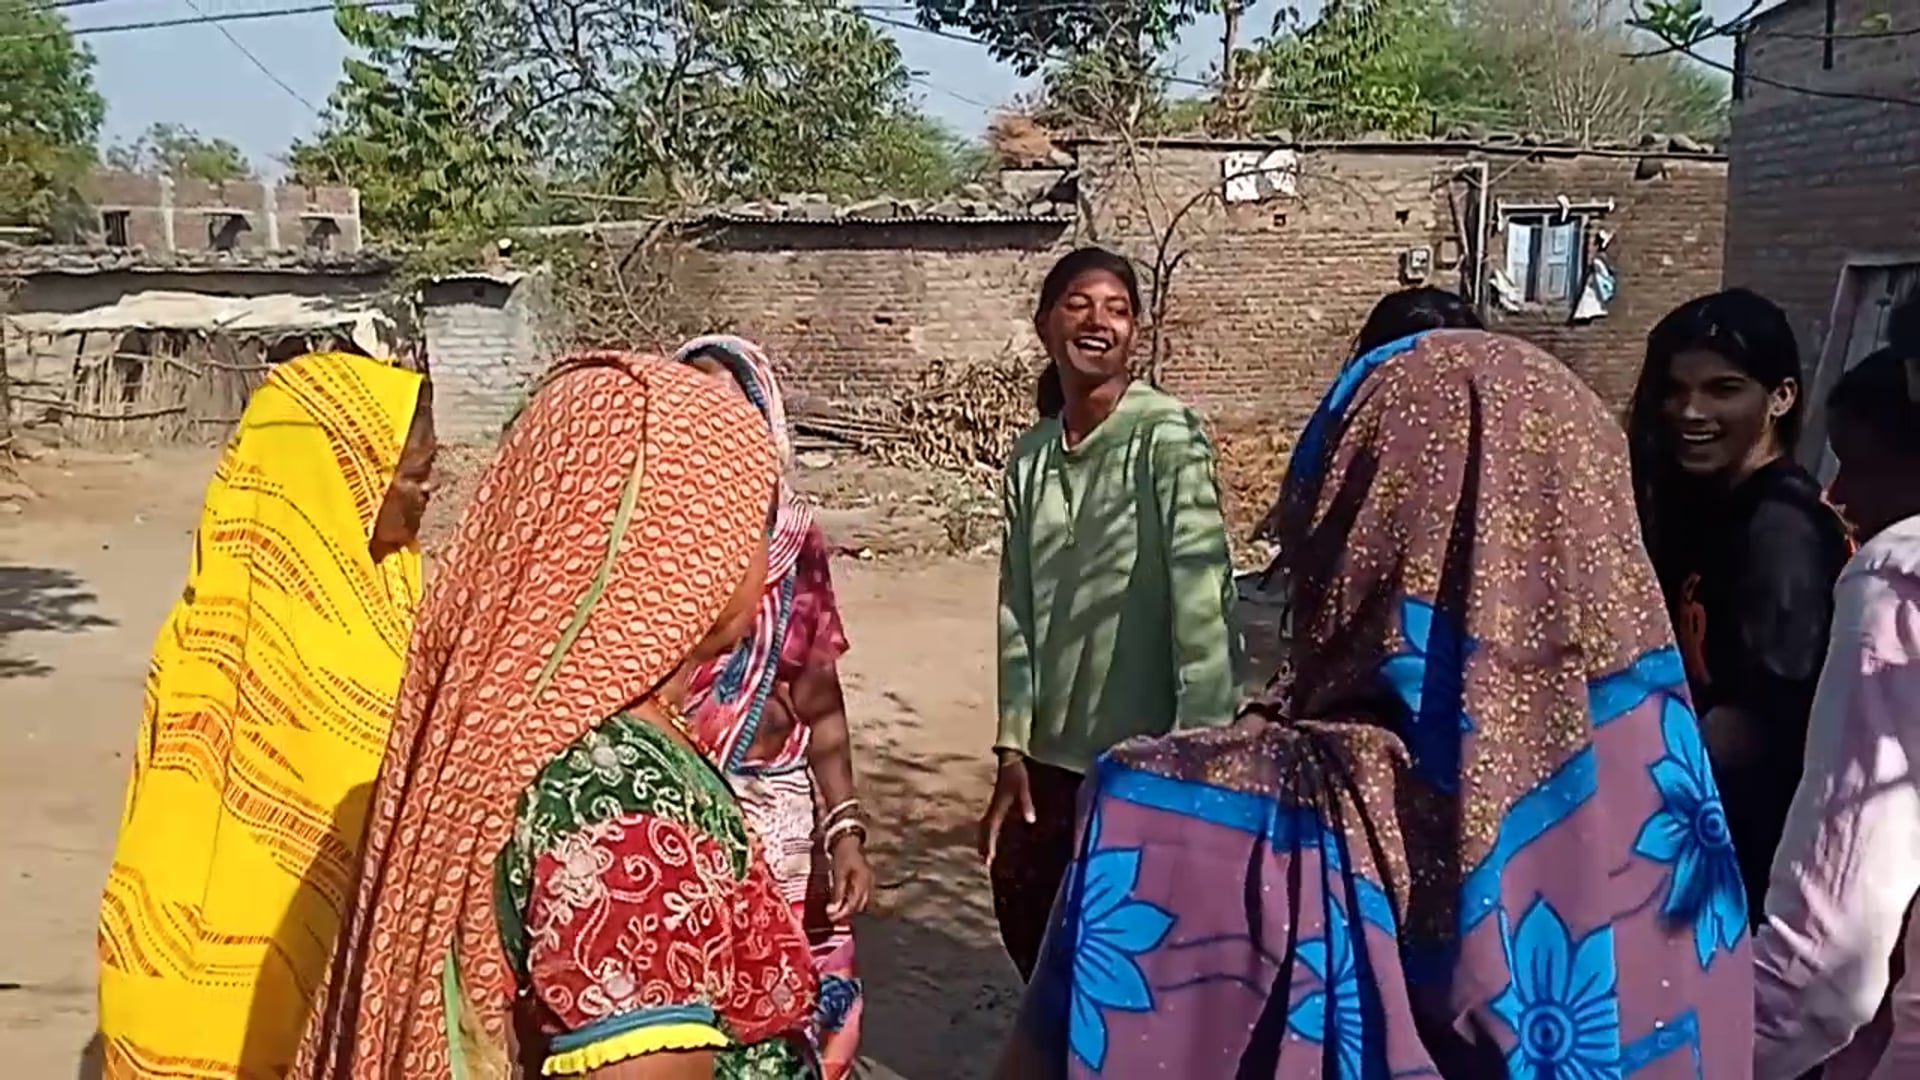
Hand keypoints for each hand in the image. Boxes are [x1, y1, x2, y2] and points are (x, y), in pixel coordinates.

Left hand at [827, 834, 872, 920]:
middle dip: (846, 913)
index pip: (854, 904)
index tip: (831, 917)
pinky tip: (845, 902)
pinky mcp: (866, 881)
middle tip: (832, 917)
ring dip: (850, 909)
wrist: (848, 841)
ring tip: (838, 912)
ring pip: (862, 902)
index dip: (842, 913)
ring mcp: (869, 882)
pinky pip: (862, 896)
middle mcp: (869, 884)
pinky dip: (853, 901)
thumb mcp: (838, 874)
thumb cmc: (842, 856)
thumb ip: (837, 893)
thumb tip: (832, 912)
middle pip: (859, 905)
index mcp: (863, 882)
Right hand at [977, 752, 1034, 866]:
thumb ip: (1026, 803)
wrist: (1009, 759)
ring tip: (984, 853)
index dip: (989, 843)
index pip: (991, 829)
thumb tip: (1031, 820)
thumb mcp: (1023, 788)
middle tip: (984, 862)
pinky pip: (989, 822)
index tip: (988, 858)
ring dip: (984, 840)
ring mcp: (993, 806)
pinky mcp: (996, 803)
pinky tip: (992, 836)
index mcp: (998, 806)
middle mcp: (993, 808)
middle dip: (983, 845)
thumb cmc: (1017, 774)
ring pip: (985, 826)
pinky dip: (988, 832)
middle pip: (984, 830)